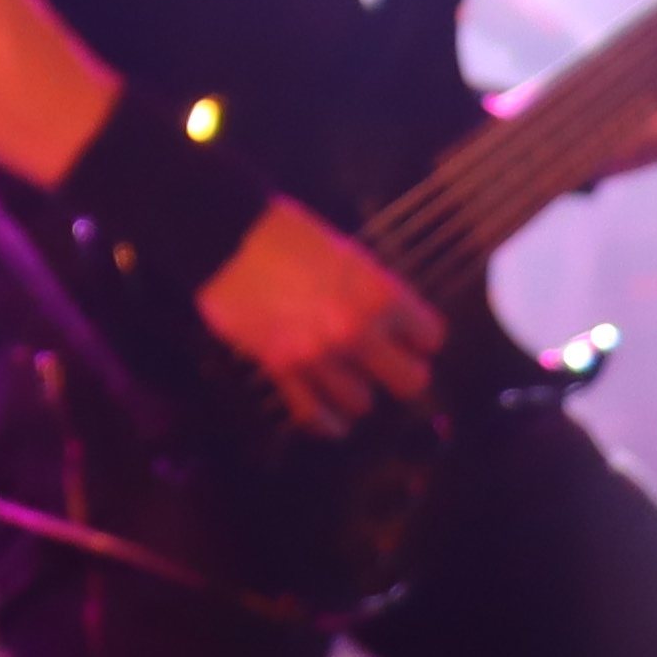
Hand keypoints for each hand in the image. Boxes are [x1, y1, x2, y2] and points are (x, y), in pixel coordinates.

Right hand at [190, 197, 442, 435]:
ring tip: (345, 376)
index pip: (431, 336)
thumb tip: (389, 319)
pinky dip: (326, 422)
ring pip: (362, 402)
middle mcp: (357, 332)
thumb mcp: (346, 252)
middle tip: (385, 360)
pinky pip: (314, 415)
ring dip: (355, 389)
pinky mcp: (282, 370)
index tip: (409, 332)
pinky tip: (332, 419)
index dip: (419, 334)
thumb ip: (372, 290)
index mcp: (379, 295)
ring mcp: (319, 356)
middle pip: (411, 381)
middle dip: (401, 371)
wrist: (225, 238)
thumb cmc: (288, 234)